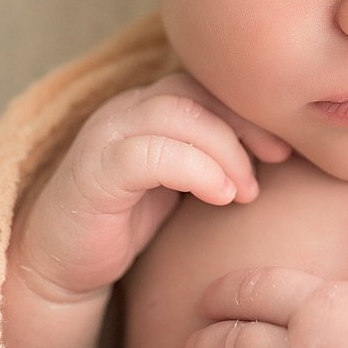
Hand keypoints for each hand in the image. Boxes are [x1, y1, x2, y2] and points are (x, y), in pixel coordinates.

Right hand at [7, 73, 291, 301]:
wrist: (62, 264)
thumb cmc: (129, 219)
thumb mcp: (182, 179)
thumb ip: (214, 153)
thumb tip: (279, 146)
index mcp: (149, 105)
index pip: (207, 82)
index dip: (250, 107)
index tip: (285, 144)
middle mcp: (126, 109)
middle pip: (196, 90)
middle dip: (245, 122)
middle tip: (277, 158)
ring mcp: (105, 135)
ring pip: (176, 114)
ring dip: (224, 150)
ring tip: (245, 189)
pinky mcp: (93, 171)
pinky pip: (150, 153)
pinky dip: (195, 170)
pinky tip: (219, 196)